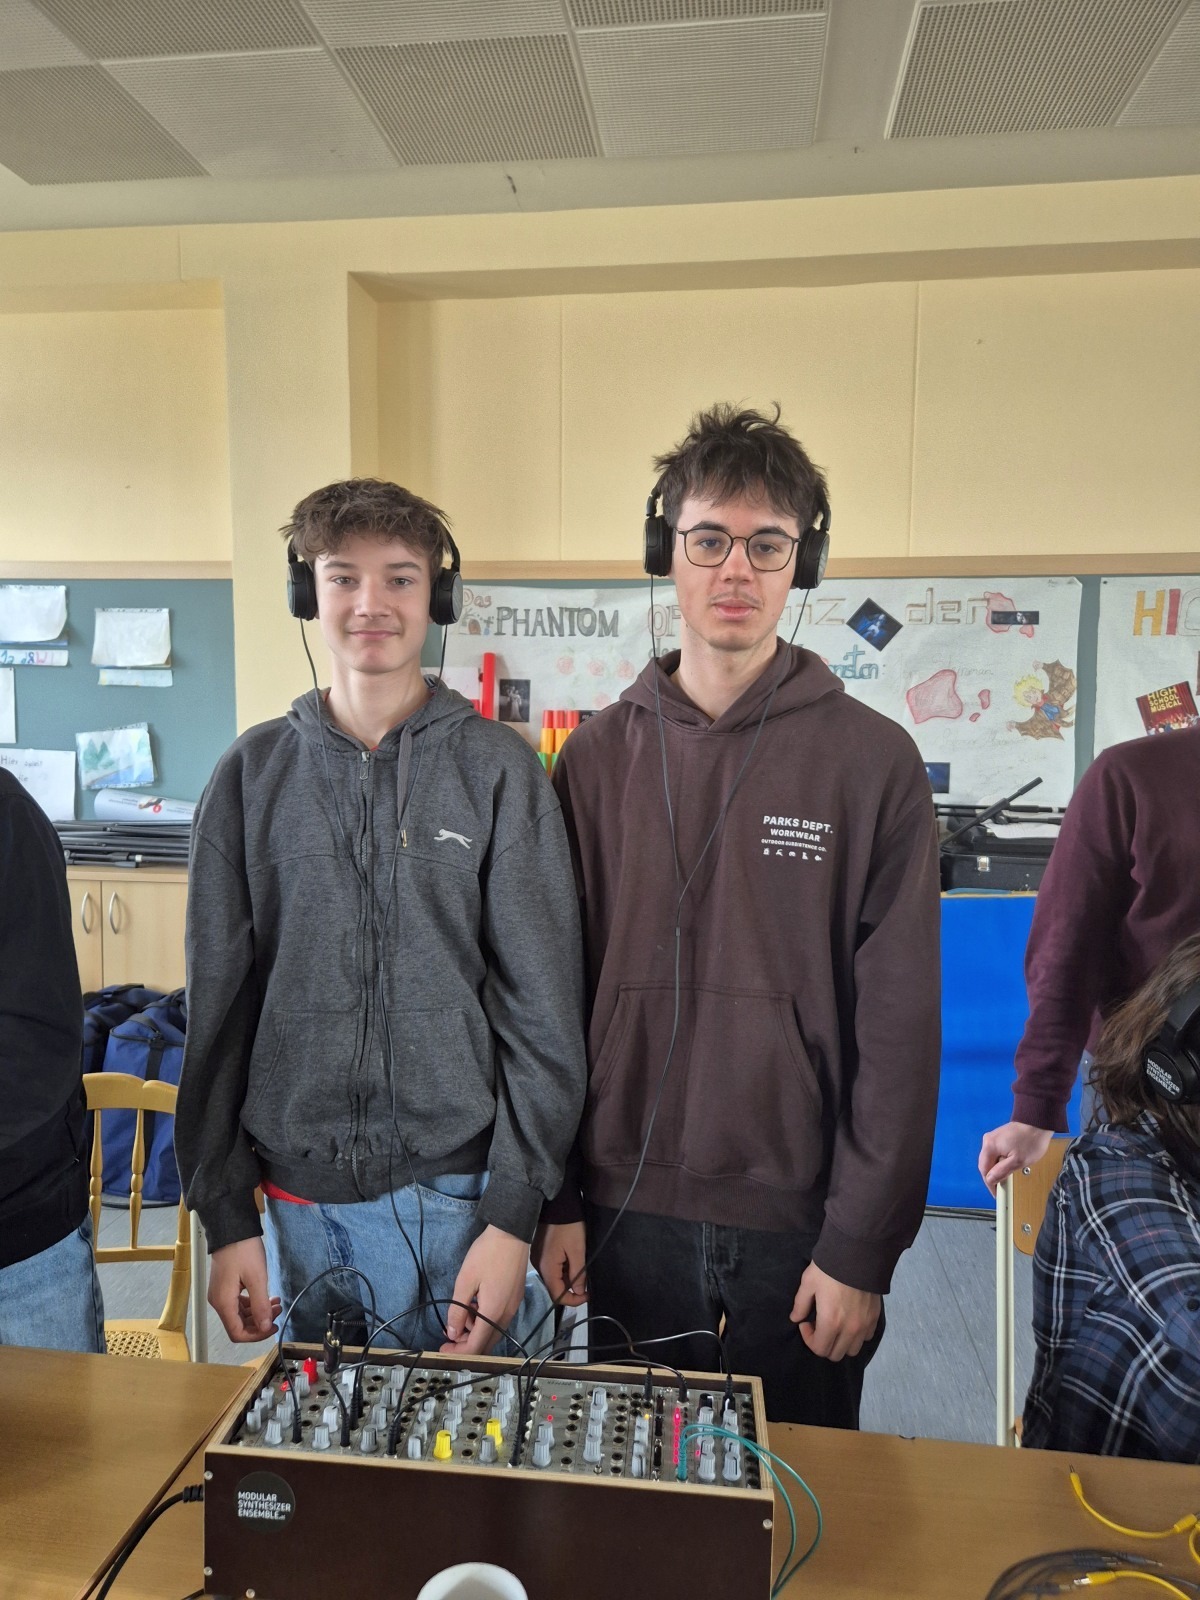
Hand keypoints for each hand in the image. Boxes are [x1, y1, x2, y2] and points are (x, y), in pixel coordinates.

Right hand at [209, 1237, 281, 1341]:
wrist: (232, 1228)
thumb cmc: (243, 1250)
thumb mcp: (257, 1278)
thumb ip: (260, 1305)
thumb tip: (265, 1327)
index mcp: (223, 1303)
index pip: (237, 1333)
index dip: (256, 1335)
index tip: (273, 1327)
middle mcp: (219, 1301)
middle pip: (238, 1325)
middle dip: (260, 1322)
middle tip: (278, 1311)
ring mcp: (221, 1294)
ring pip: (240, 1315)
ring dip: (258, 1312)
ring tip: (276, 1303)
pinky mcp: (225, 1286)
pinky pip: (239, 1303)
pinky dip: (253, 1303)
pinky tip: (266, 1296)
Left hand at [441, 1226, 530, 1355]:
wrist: (511, 1233)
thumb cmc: (486, 1254)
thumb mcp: (465, 1281)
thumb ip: (458, 1310)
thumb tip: (452, 1332)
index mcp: (493, 1312)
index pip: (476, 1346)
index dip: (458, 1352)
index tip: (443, 1348)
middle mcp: (506, 1314)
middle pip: (487, 1342)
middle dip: (466, 1344)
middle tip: (449, 1335)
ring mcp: (513, 1306)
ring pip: (493, 1331)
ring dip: (475, 1331)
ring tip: (460, 1316)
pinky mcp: (515, 1298)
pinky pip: (499, 1319)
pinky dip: (485, 1321)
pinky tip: (475, 1306)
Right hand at [532, 1221, 587, 1305]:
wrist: (557, 1204)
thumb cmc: (569, 1227)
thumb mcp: (578, 1250)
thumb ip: (578, 1273)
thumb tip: (578, 1292)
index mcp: (547, 1268)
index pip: (557, 1295)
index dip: (573, 1300)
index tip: (587, 1295)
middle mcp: (539, 1266)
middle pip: (555, 1287)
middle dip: (571, 1288)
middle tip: (587, 1283)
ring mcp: (538, 1258)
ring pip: (553, 1278)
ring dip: (567, 1278)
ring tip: (581, 1271)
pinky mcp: (540, 1252)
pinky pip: (551, 1268)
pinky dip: (562, 1270)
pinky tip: (571, 1262)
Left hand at [789, 1262, 879, 1360]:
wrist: (857, 1254)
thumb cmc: (829, 1268)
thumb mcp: (808, 1283)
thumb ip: (801, 1304)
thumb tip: (796, 1319)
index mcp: (831, 1323)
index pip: (819, 1349)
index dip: (808, 1339)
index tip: (805, 1322)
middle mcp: (850, 1329)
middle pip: (836, 1354)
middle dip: (823, 1344)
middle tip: (818, 1325)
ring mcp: (864, 1325)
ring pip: (853, 1350)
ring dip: (841, 1343)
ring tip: (835, 1326)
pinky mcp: (875, 1317)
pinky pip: (866, 1337)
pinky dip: (857, 1335)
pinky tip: (850, 1321)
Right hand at [978, 1121, 1053, 1195]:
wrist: (1038, 1121)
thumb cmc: (1030, 1142)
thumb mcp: (1018, 1161)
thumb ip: (1002, 1171)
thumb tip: (990, 1180)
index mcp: (989, 1147)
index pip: (984, 1170)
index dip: (989, 1184)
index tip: (996, 1194)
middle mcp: (987, 1141)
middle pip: (985, 1164)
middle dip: (992, 1176)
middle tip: (1002, 1187)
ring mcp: (992, 1137)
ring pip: (990, 1158)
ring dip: (996, 1169)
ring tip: (1007, 1177)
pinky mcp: (999, 1136)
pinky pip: (995, 1152)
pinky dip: (999, 1161)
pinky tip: (1008, 1164)